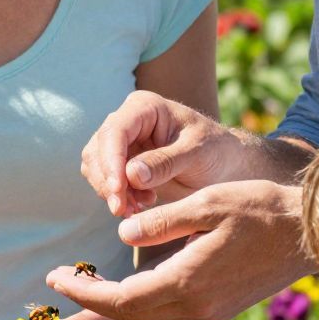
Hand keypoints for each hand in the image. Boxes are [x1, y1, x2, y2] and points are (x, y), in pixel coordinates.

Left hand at [49, 174, 306, 319]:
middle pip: (129, 315)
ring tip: (88, 283)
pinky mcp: (219, 309)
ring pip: (148, 316)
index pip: (120, 298)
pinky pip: (168, 311)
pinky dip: (142, 302)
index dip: (82, 291)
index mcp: (188, 282)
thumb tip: (121, 229)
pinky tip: (131, 283)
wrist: (313, 237)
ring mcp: (209, 313)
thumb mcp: (208, 203)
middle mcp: (196, 307)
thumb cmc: (264, 210)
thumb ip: (161, 220)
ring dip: (115, 304)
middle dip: (91, 301)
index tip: (52, 278)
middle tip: (61, 282)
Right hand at [79, 91, 258, 219]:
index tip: (118, 191)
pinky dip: (116, 197)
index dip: (111, 161)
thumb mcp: (197, 155)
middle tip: (125, 211)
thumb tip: (131, 174)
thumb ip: (166, 162)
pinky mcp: (120, 164)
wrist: (223, 167)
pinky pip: (104, 181)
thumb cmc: (216, 152)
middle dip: (108, 182)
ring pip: (95, 167)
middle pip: (98, 150)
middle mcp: (128, 121)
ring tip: (139, 208)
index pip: (116, 131)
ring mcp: (121, 143)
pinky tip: (141, 206)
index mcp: (145, 107)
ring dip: (111, 193)